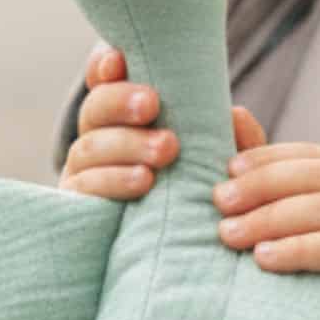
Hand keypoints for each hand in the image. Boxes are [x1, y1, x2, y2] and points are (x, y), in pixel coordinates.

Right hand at [58, 42, 266, 200]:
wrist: (184, 260)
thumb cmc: (206, 199)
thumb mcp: (229, 168)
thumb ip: (239, 141)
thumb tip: (235, 114)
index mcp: (127, 117)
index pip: (105, 81)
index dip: (105, 66)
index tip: (120, 59)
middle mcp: (100, 139)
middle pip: (94, 108)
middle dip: (120, 101)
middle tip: (153, 105)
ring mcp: (85, 173)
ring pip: (88, 146)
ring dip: (125, 143)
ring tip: (165, 150)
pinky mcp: (80, 207)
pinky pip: (84, 187)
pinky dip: (113, 180)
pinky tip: (144, 181)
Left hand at [212, 144, 319, 319]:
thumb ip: (302, 214)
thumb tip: (244, 181)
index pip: (317, 156)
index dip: (270, 156)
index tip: (228, 168)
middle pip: (317, 175)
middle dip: (262, 184)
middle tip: (219, 202)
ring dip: (270, 217)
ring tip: (229, 234)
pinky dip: (299, 249)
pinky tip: (265, 259)